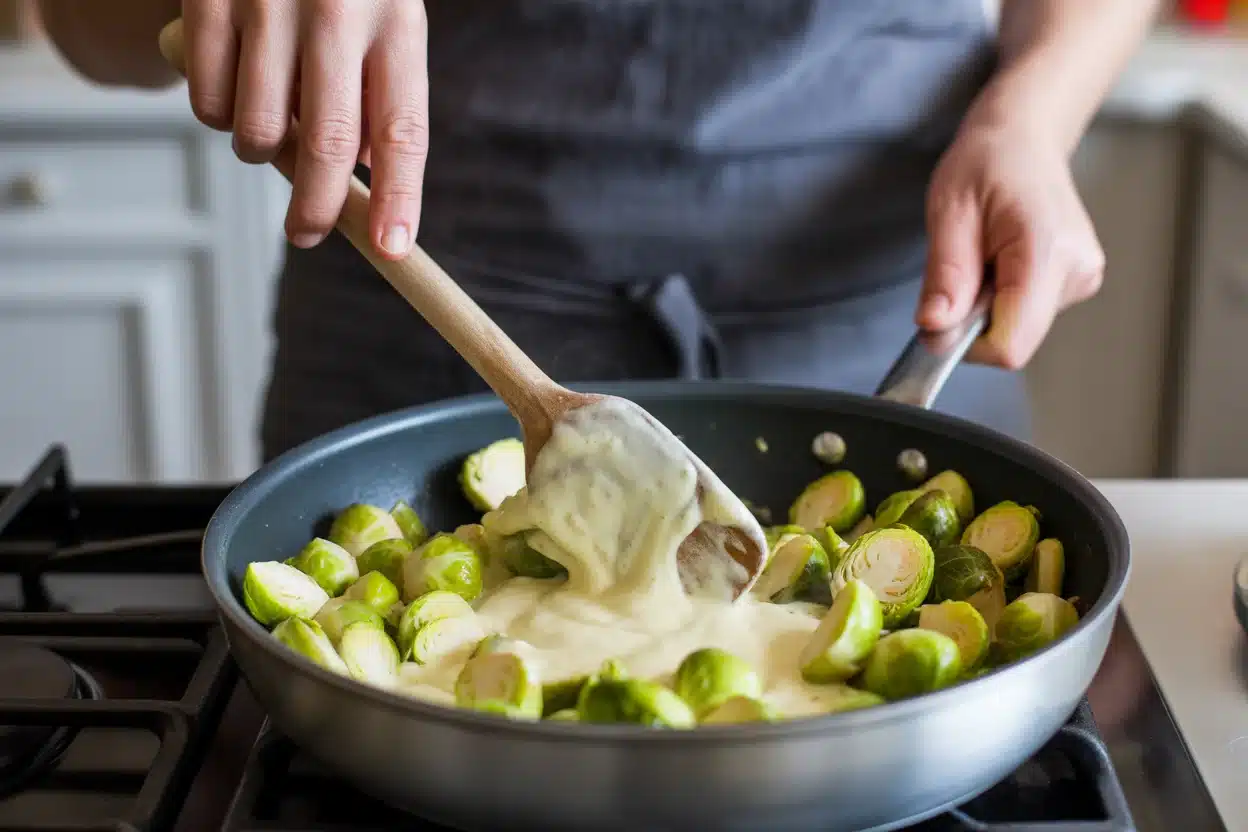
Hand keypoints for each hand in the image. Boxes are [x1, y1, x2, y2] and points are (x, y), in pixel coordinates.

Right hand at [181, 0, 427, 258]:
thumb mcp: (382, 20)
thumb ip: (379, 93)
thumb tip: (364, 177)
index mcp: (395, 20)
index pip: (402, 130)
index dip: (399, 197)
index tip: (392, 248)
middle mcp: (336, 10)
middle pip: (329, 145)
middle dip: (319, 209)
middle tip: (308, 234)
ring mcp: (267, 4)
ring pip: (260, 132)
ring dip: (264, 151)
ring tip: (274, 121)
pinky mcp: (208, 1)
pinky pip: (210, 102)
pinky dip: (221, 116)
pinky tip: (237, 87)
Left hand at [917, 121, 1104, 369]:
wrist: (1023, 139)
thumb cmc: (986, 162)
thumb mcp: (949, 211)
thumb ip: (945, 275)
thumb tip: (934, 327)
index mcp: (1048, 251)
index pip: (1010, 344)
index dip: (966, 343)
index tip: (942, 312)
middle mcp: (1077, 272)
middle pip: (1012, 341)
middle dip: (973, 320)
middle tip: (964, 268)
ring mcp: (1082, 280)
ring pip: (1017, 330)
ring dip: (986, 307)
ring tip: (985, 255)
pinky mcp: (1076, 284)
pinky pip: (1025, 315)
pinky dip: (1002, 299)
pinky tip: (1001, 259)